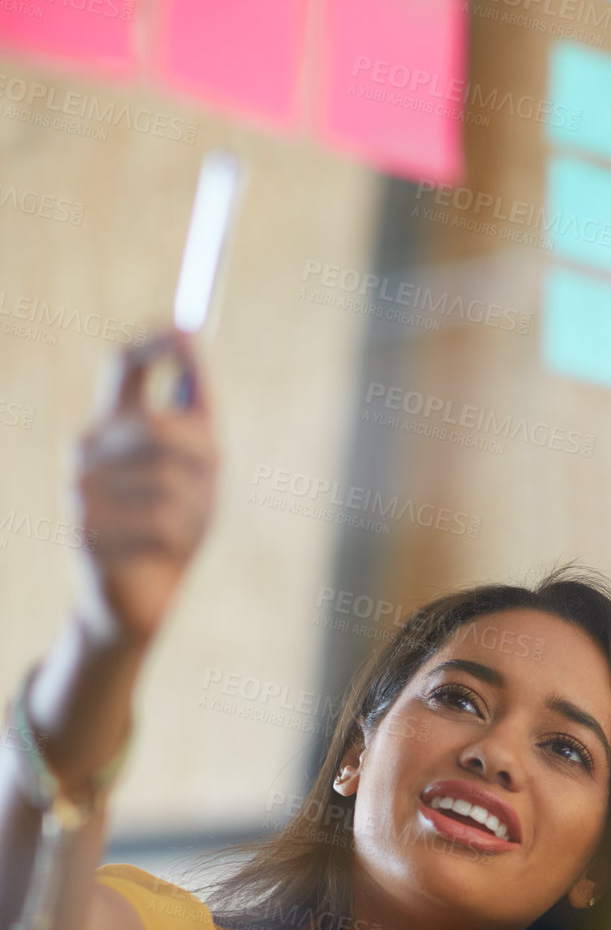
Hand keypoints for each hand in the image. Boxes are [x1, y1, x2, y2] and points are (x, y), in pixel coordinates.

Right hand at [71, 332, 217, 648]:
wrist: (143, 598)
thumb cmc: (175, 527)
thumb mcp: (199, 469)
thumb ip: (197, 412)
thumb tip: (193, 338)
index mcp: (117, 425)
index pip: (124, 366)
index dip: (154, 343)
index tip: (189, 332)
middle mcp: (90, 448)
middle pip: (160, 427)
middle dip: (203, 460)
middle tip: (210, 488)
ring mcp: (80, 488)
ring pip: (168, 481)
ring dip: (196, 510)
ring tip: (185, 530)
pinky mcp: (84, 530)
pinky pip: (159, 524)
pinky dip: (178, 542)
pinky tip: (164, 554)